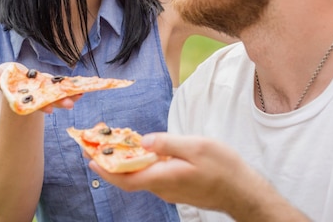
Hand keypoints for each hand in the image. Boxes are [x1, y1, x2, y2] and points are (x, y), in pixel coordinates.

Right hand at [0, 64, 82, 113]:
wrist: (16, 80)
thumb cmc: (8, 77)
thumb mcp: (2, 76)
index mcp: (25, 94)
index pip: (34, 101)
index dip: (42, 106)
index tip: (50, 111)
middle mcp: (37, 95)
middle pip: (48, 100)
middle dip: (59, 102)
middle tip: (70, 105)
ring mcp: (45, 91)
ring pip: (58, 94)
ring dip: (69, 95)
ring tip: (80, 95)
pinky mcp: (52, 85)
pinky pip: (63, 86)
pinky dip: (72, 88)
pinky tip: (82, 89)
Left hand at [89, 133, 307, 220]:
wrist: (242, 192)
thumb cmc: (223, 168)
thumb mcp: (197, 146)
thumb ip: (167, 143)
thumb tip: (143, 140)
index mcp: (164, 177)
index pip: (126, 178)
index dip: (106, 170)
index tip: (89, 158)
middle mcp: (162, 188)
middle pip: (129, 179)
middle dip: (109, 164)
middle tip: (94, 148)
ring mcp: (169, 190)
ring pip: (140, 177)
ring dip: (125, 164)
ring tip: (114, 145)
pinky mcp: (176, 188)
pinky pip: (152, 177)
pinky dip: (141, 165)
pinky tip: (142, 152)